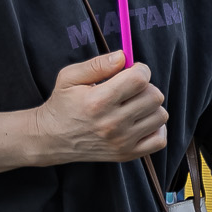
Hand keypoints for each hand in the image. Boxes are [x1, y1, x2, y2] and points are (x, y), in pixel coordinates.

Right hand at [33, 52, 167, 164]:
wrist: (51, 139)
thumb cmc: (63, 104)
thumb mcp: (69, 77)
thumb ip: (97, 64)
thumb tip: (123, 56)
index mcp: (98, 101)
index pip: (139, 79)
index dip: (140, 69)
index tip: (132, 71)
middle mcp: (112, 123)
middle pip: (154, 96)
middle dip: (146, 87)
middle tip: (131, 89)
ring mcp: (122, 141)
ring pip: (160, 116)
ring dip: (150, 107)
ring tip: (132, 106)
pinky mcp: (127, 154)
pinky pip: (160, 140)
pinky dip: (155, 129)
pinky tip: (139, 122)